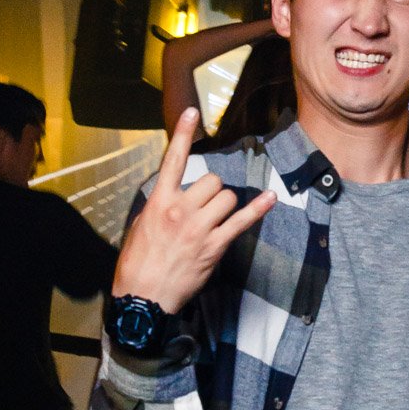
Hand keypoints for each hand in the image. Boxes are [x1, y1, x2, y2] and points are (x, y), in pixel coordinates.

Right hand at [112, 108, 275, 312]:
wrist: (143, 296)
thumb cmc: (137, 263)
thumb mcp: (141, 226)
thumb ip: (160, 206)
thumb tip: (174, 197)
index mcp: (159, 201)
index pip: (172, 160)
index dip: (183, 134)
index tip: (192, 113)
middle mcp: (180, 210)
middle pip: (211, 180)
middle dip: (212, 191)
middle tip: (204, 209)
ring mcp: (199, 228)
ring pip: (227, 198)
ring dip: (226, 205)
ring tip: (215, 220)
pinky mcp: (214, 246)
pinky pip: (241, 221)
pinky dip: (258, 209)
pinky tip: (270, 198)